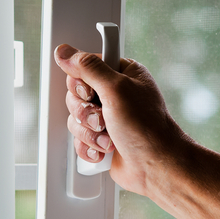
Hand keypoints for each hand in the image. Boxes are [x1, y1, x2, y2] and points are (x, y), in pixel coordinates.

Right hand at [54, 43, 190, 196]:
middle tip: (103, 118)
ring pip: (75, 119)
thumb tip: (65, 52)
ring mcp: (106, 117)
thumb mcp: (116, 89)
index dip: (82, 83)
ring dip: (89, 133)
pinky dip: (89, 147)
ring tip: (109, 138)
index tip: (92, 93)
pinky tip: (105, 149)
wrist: (154, 166)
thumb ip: (89, 68)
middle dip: (85, 113)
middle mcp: (113, 94)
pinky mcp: (100, 138)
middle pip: (75, 95)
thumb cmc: (146, 128)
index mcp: (121, 74)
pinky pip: (78, 139)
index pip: (84, 67)